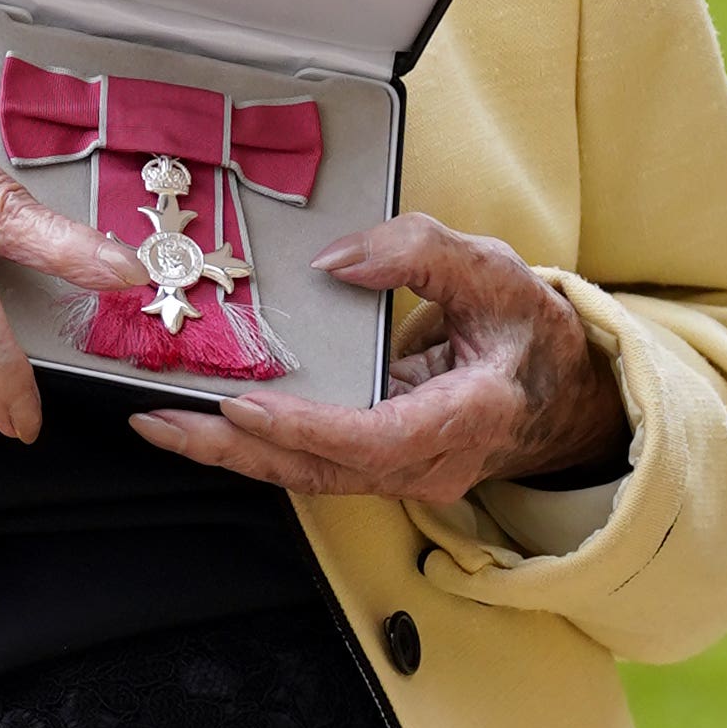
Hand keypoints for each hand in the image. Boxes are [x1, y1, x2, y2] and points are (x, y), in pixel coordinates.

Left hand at [129, 214, 625, 504]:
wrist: (565, 397)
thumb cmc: (532, 334)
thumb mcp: (495, 270)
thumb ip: (418, 252)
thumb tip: (334, 262)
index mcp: (467, 416)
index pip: (376, 439)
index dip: (307, 428)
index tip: (245, 406)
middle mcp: (430, 462)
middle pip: (320, 471)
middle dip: (235, 451)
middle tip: (162, 422)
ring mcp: (404, 473)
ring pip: (308, 476)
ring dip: (232, 454)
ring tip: (161, 425)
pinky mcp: (379, 464)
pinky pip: (312, 463)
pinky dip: (256, 447)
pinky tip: (206, 426)